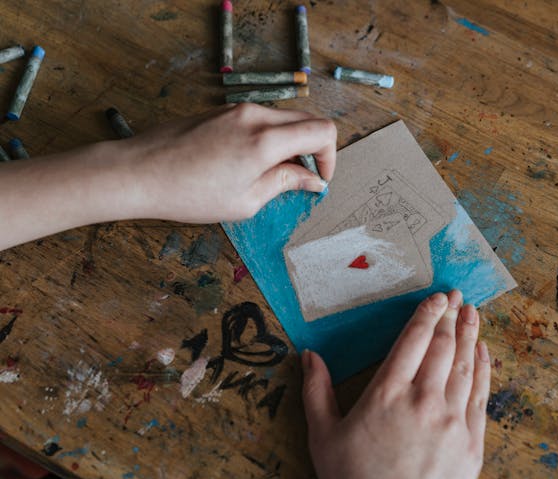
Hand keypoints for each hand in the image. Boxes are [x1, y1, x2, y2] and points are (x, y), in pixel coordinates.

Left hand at [0, 104, 336, 249]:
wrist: (138, 173)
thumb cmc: (189, 194)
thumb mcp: (246, 201)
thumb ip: (286, 184)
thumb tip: (312, 180)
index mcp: (266, 140)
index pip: (322, 131)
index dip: (330, 157)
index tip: (320, 178)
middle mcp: (255, 116)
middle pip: (307, 119)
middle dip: (315, 148)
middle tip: (305, 177)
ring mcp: (237, 109)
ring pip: (284, 118)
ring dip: (292, 142)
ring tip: (276, 174)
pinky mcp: (221, 111)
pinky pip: (260, 118)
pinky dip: (270, 137)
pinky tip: (252, 163)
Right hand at [302, 290, 489, 478]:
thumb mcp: (323, 439)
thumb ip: (316, 392)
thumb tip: (309, 355)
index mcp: (387, 394)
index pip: (412, 341)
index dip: (426, 314)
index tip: (435, 298)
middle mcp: (423, 400)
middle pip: (441, 346)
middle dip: (450, 317)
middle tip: (455, 296)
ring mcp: (452, 420)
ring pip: (464, 365)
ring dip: (469, 335)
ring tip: (472, 313)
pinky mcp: (471, 441)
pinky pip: (480, 394)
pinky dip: (483, 368)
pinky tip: (483, 352)